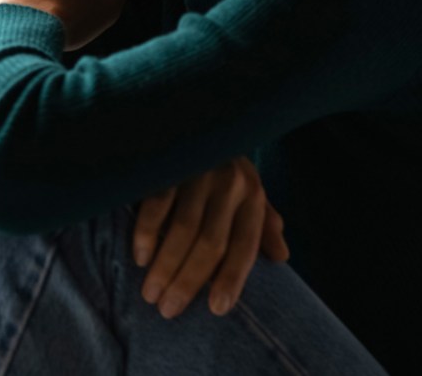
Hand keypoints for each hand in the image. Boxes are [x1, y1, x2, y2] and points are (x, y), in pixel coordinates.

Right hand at [132, 156, 288, 318]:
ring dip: (165, 267)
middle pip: (210, 244)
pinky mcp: (169, 162)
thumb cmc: (224, 163)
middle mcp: (229, 184)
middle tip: (168, 310)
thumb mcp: (250, 189)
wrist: (198, 112)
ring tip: (150, 294)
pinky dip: (147, 233)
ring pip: (182, 230)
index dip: (231, 280)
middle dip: (188, 281)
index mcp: (252, 196)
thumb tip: (282, 256)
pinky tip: (140, 257)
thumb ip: (263, 223)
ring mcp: (198, 172)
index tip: (215, 310)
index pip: (244, 247)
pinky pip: (157, 203)